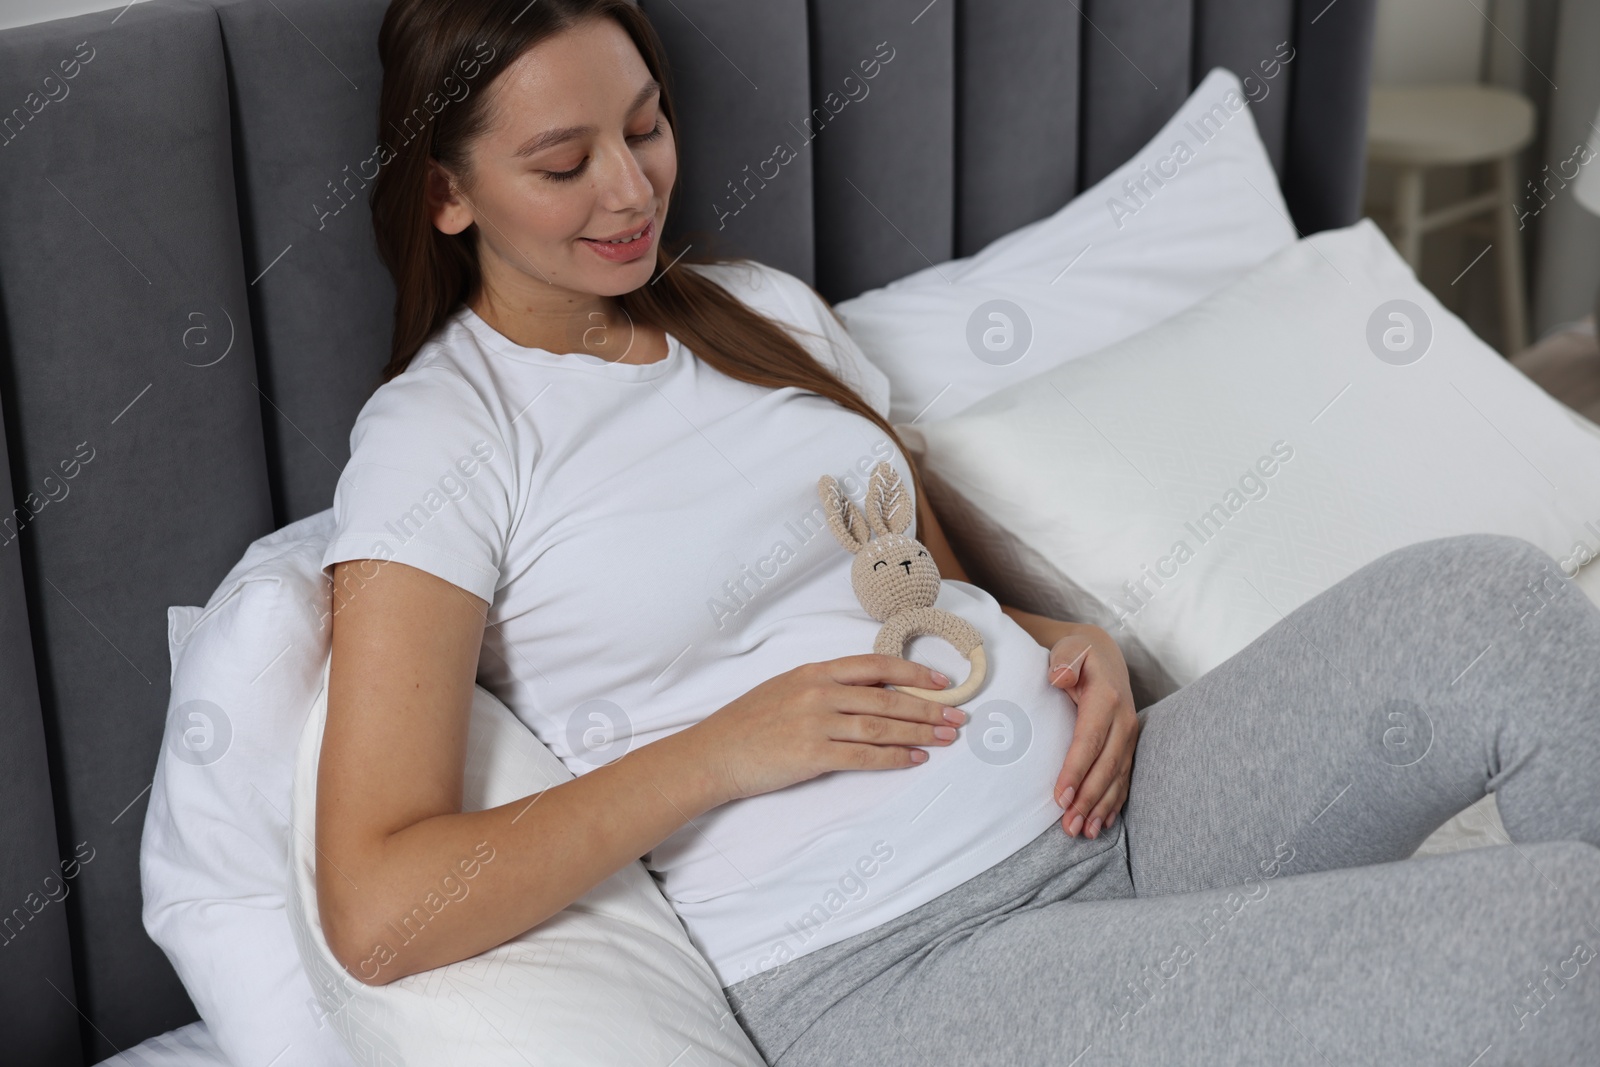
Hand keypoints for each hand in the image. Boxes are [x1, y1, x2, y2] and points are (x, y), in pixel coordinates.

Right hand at [691, 654, 965, 803]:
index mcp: (814, 672)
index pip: (875, 666)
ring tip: (945, 739)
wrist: (714, 753)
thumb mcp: (786, 689)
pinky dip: (893, 757)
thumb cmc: (747, 723)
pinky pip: (863, 756)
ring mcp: (816, 724)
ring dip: (919, 733)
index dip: (913, 674)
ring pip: (881, 726)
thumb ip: (825, 687)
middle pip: (886, 698)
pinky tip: (914, 759)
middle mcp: (818, 693)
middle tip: (957, 717)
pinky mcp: (812, 755)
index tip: (941, 683)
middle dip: (928, 708)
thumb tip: (870, 690)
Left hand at [1047, 625, 1138, 838]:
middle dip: (1088, 799)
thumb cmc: (1079, 654)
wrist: (1103, 653)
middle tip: (1070, 826)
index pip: (1090, 740)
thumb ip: (1064, 662)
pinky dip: (1114, 802)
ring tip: (1085, 832)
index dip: (1076, 770)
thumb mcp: (1069, 649)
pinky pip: (1124, 778)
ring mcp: (1129, 735)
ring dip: (1101, 807)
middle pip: (1106, 766)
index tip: (1060, 798)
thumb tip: (1060, 677)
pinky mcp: (1128, 745)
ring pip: (1117, 777)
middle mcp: (1124, 721)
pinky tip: (1104, 822)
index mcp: (1107, 699)